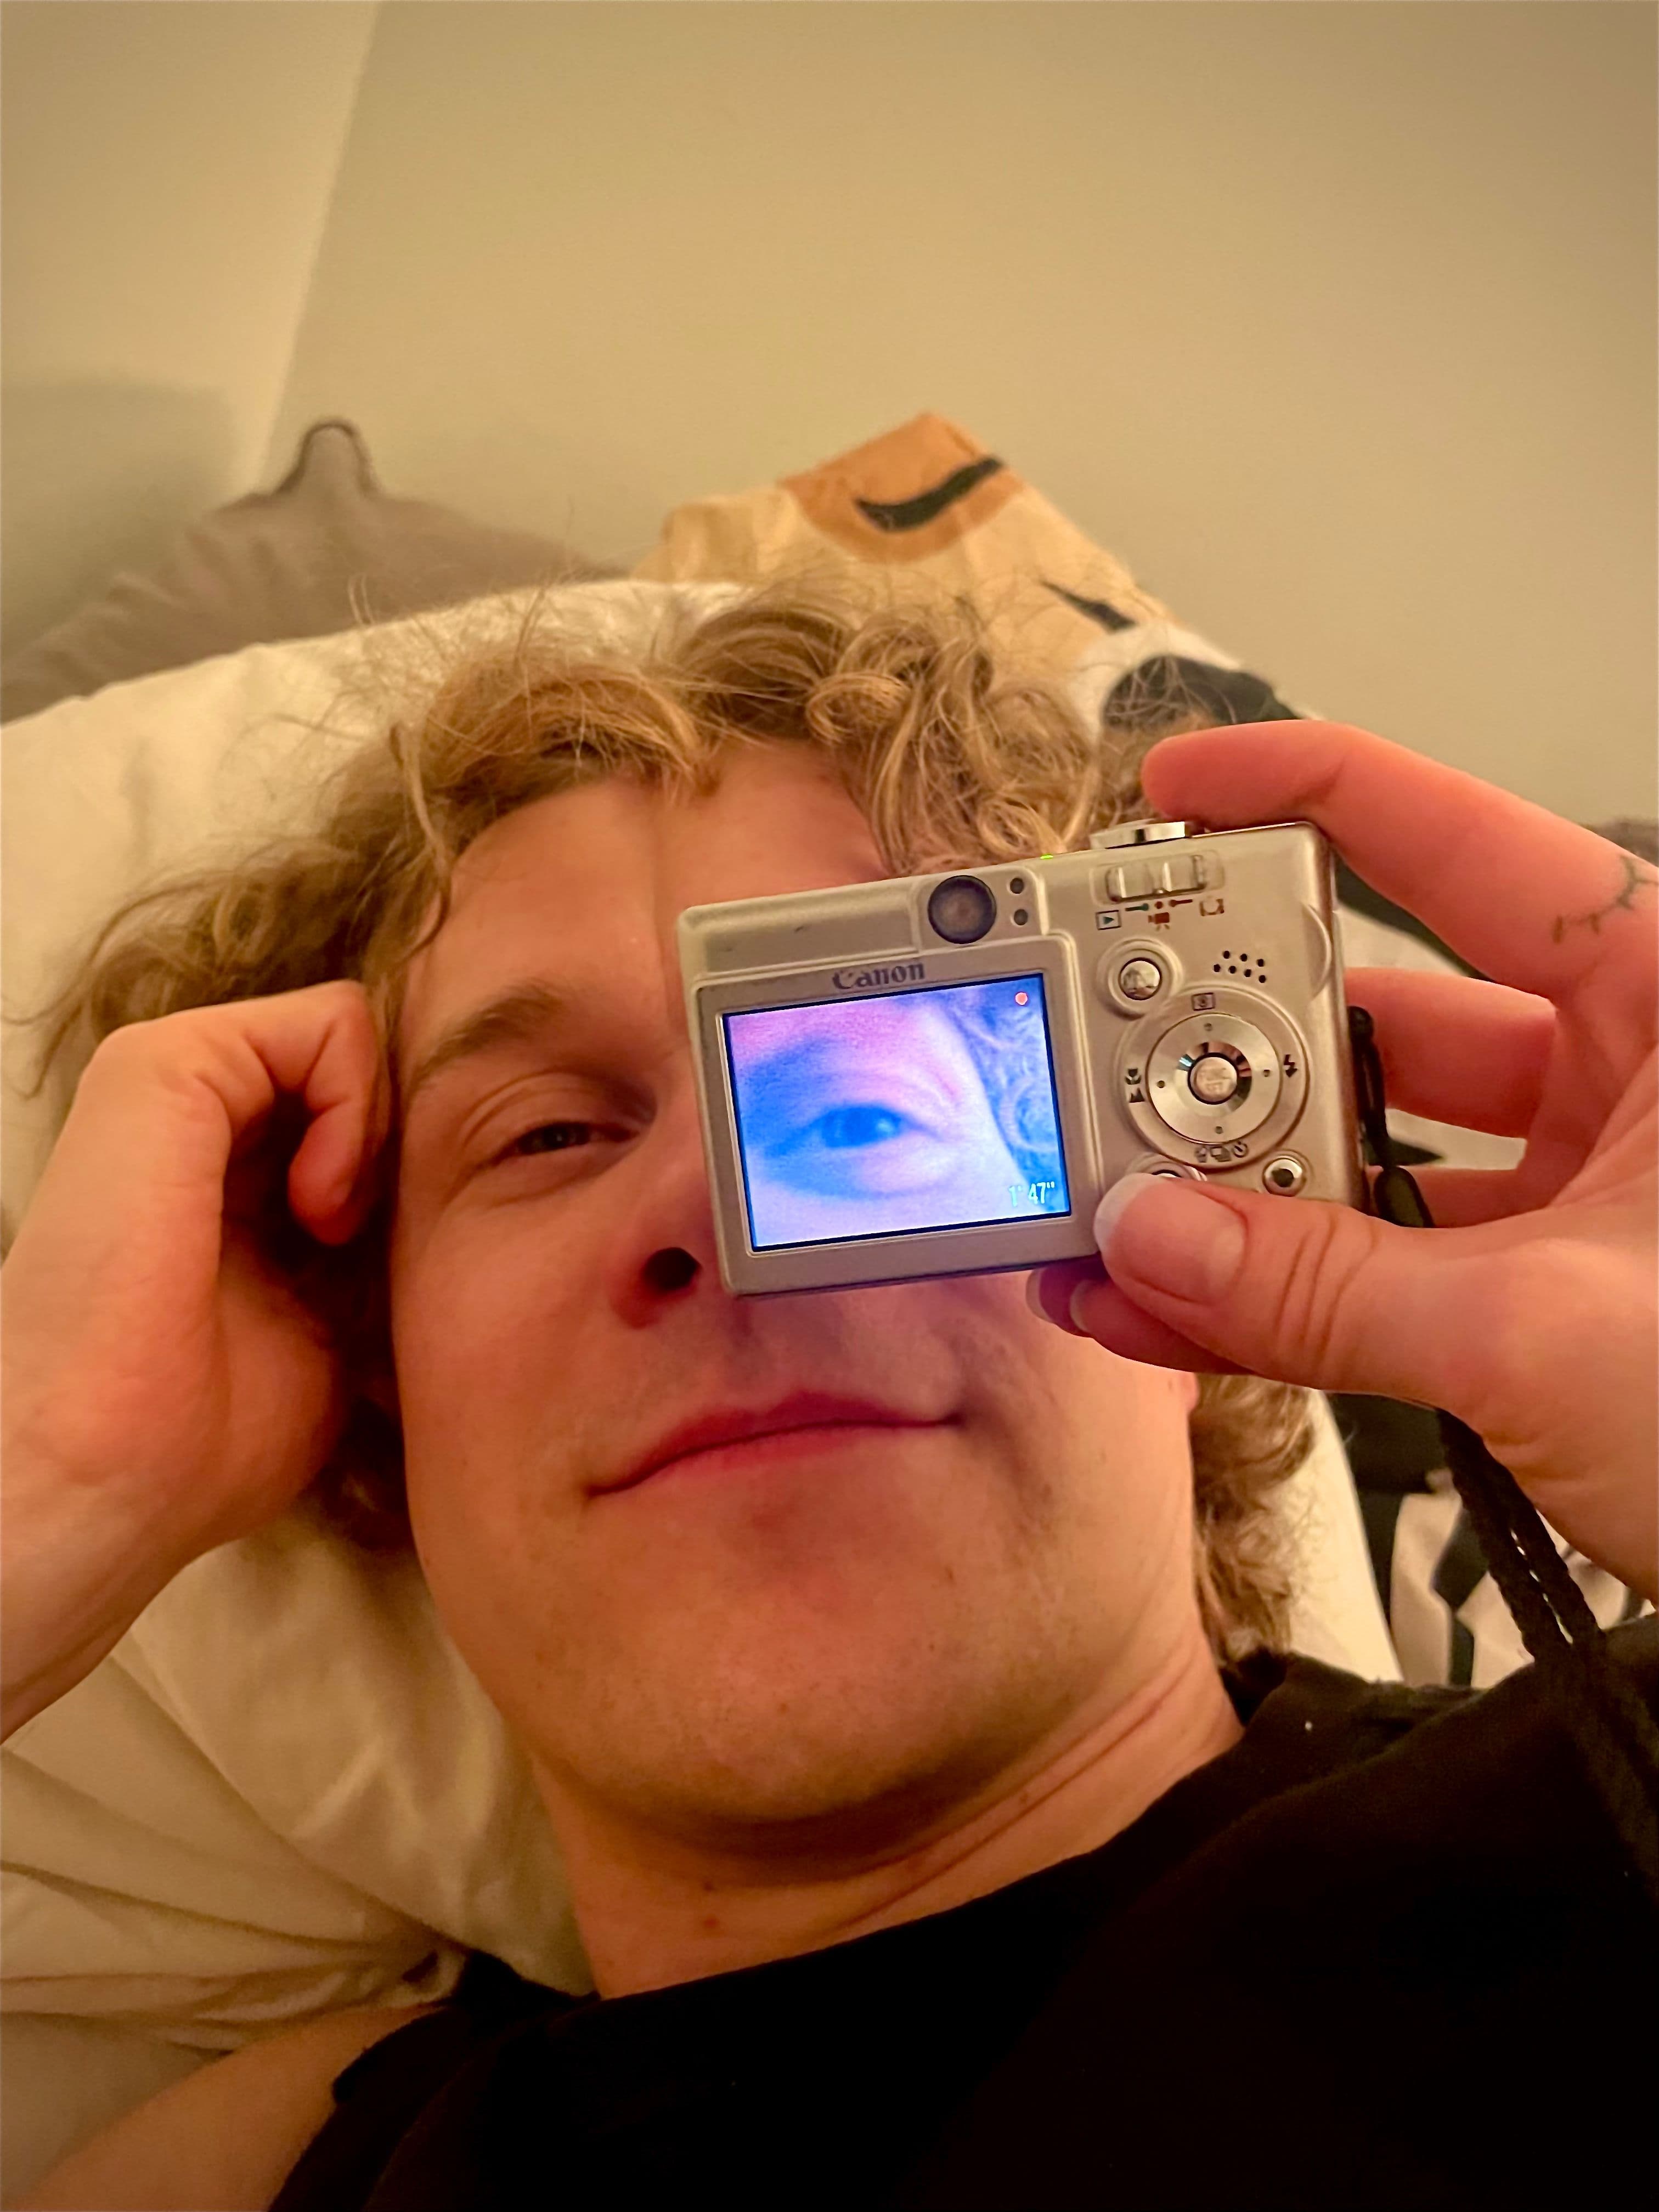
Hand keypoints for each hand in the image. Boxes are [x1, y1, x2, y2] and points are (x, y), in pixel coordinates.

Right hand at [1, 982, 389, 1735]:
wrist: (105, 1467)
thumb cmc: (205, 1436)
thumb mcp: (336, 1328)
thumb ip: (376, 1253)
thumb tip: (469, 1218)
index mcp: (233, 1178)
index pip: (373, 1117)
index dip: (418, 1172)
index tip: (394, 1260)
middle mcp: (201, 1119)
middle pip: (373, 1074)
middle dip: (407, 1149)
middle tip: (366, 1247)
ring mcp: (178, 1081)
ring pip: (358, 1039)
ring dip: (380, 1133)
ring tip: (335, 1231)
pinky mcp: (165, 1063)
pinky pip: (333, 1021)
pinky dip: (358, 1106)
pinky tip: (322, 1205)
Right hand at [1030, 722, 1657, 1600]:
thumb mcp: (1547, 1335)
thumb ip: (1328, 1287)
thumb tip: (1145, 1235)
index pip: (1465, 845)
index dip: (1307, 794)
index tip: (1168, 791)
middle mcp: (1623, 1074)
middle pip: (1384, 1009)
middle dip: (1235, 1046)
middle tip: (1109, 1057)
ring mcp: (1583, 1187)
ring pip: (1370, 1150)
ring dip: (1239, 1190)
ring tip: (1113, 1208)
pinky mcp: (1543, 1290)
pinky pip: (1384, 1260)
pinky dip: (1284, 1285)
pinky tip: (1166, 1303)